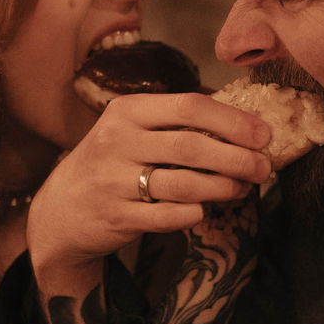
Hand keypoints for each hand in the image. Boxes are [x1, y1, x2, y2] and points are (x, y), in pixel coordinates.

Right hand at [29, 93, 271, 302]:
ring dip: (222, 187)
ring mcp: (114, 180)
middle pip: (191, 146)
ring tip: (243, 188)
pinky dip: (193, 213)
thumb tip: (242, 121)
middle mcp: (117, 141)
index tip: (263, 134)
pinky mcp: (116, 217)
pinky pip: (168, 216)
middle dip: (237, 157)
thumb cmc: (111, 163)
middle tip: (263, 167)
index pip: (189, 106)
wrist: (60, 211)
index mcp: (126, 111)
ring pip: (184, 184)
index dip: (232, 120)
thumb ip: (175, 122)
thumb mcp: (131, 131)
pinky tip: (205, 210)